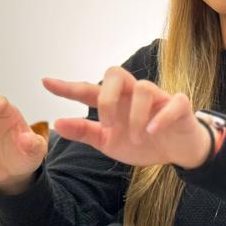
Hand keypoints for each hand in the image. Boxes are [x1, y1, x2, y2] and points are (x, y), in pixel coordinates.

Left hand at [42, 67, 211, 168]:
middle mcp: (134, 93)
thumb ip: (85, 132)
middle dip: (107, 99)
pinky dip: (161, 117)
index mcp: (116, 102)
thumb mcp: (109, 142)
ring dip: (135, 117)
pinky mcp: (179, 106)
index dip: (67, 87)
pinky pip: (172, 103)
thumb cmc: (142, 141)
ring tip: (136, 139)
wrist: (178, 152)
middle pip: (116, 73)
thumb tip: (56, 123)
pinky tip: (152, 132)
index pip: (88, 89)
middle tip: (107, 125)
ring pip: (144, 88)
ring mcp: (158, 97)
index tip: (45, 82)